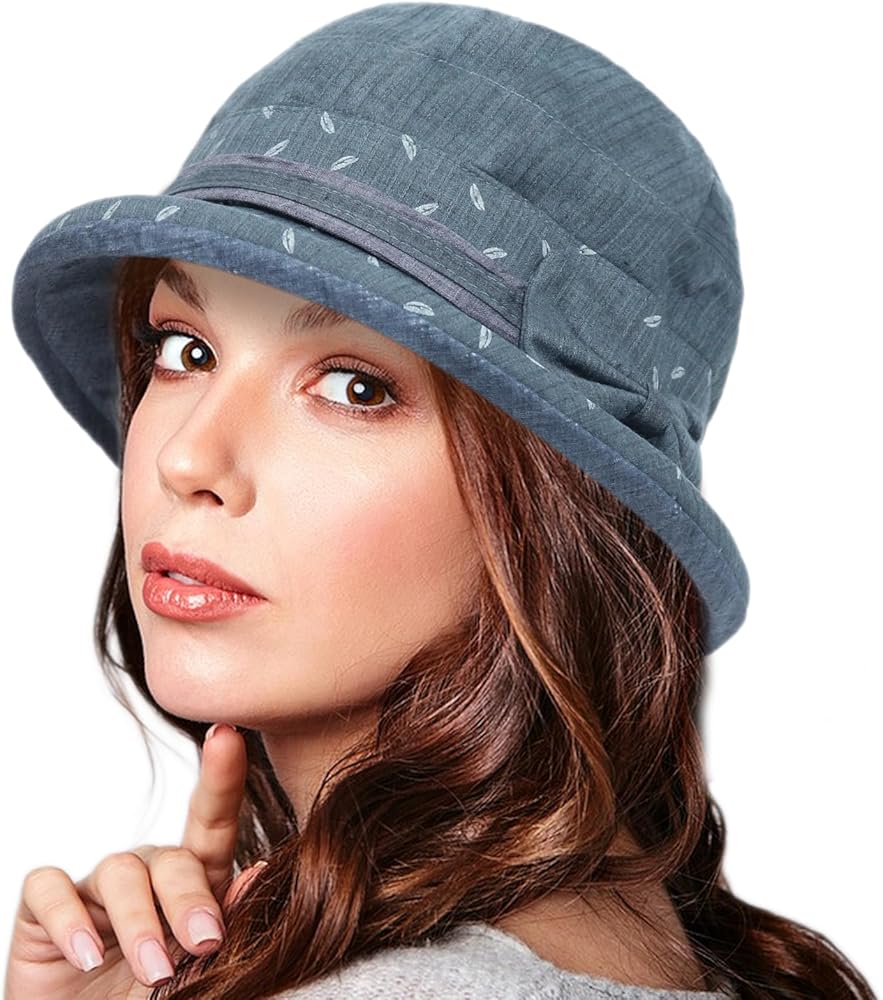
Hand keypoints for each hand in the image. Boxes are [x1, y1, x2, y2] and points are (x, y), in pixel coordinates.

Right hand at [4, 723, 263, 998]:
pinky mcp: (45, 906)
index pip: (212, 822)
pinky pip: (52, 888)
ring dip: (140, 922)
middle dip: (190, 899)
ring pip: (121, 872)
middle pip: (172, 858)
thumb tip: (260, 869)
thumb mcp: (197, 972)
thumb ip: (227, 924)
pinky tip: (85, 954)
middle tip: (205, 943)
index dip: (221, 777)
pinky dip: (69, 920)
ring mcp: (96, 887)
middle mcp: (147, 874)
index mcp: (193, 882)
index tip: (230, 736)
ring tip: (155, 971)